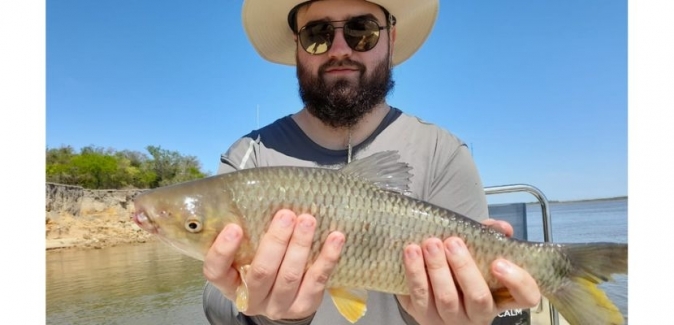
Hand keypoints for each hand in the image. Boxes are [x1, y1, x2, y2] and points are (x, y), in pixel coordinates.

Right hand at [202, 209, 344, 319]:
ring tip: (308, 220)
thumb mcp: (246, 256)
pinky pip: (317, 281)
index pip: (216, 271)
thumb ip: (248, 235)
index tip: (234, 228)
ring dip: (300, 245)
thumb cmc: (262, 266)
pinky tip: (335, 238)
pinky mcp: (303, 305)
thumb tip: (258, 195)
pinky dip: (327, 257)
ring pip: (290, 276)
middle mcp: (252, 298)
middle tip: (286, 215)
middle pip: (261, 271)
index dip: (223, 251)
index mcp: (230, 283)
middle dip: (276, 241)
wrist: (282, 300)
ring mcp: (278, 305)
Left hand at [397, 219, 540, 324]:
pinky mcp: (424, 316)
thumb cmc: (460, 269)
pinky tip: (411, 252)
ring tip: (430, 244)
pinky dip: (415, 273)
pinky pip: (419, 297)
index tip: (499, 262)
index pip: (525, 297)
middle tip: (452, 242)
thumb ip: (488, 237)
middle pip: (478, 297)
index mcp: (500, 296)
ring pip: (446, 299)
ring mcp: (451, 318)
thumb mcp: (476, 254)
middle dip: (464, 268)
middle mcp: (479, 313)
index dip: (517, 282)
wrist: (429, 291)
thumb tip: (500, 226)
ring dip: (437, 269)